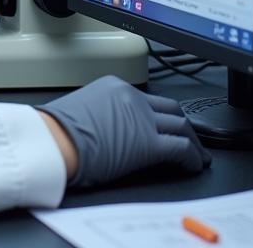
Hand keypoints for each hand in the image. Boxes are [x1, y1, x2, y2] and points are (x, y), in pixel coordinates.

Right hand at [37, 75, 210, 186]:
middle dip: (185, 125)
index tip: (166, 125)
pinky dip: (193, 158)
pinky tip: (193, 166)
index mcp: (115, 86)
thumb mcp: (85, 108)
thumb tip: (116, 129)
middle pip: (171, 109)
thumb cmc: (58, 130)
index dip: (163, 115)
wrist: (54, 140)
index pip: (150, 99)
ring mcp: (143, 119)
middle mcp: (132, 97)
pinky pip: (182, 149)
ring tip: (198, 155)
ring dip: (194, 142)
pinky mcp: (150, 144)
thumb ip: (107, 112)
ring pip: (183, 126)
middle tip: (191, 139)